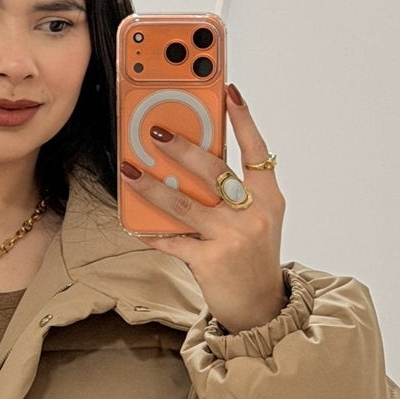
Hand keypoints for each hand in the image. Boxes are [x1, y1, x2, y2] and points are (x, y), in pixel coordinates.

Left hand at [120, 86, 286, 333]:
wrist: (262, 307)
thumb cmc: (254, 258)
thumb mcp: (259, 220)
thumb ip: (236, 193)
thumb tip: (193, 165)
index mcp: (269, 198)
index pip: (257, 150)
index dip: (243, 119)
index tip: (228, 91)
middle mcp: (254, 214)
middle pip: (213, 170)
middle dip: (181, 147)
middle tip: (155, 131)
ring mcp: (232, 237)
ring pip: (184, 203)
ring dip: (152, 186)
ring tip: (130, 170)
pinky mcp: (211, 261)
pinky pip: (174, 241)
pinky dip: (153, 233)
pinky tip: (134, 224)